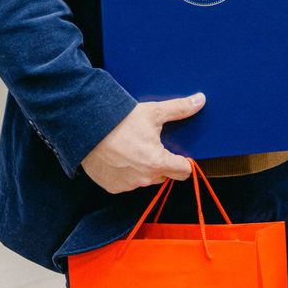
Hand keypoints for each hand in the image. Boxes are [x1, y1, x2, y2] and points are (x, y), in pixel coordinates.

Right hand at [80, 93, 204, 193]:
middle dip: (162, 163)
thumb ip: (179, 109)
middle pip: (165, 175)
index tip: (180, 153)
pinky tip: (121, 157)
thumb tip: (200, 100)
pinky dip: (127, 173)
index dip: (184, 161)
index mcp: (158, 162)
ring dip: (144, 168)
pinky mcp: (112, 187)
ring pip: (145, 179)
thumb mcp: (153, 112)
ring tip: (134, 148)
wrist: (87, 128)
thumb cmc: (121, 121)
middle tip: (153, 145)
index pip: (183, 171)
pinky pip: (127, 183)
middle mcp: (144, 178)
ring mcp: (127, 185)